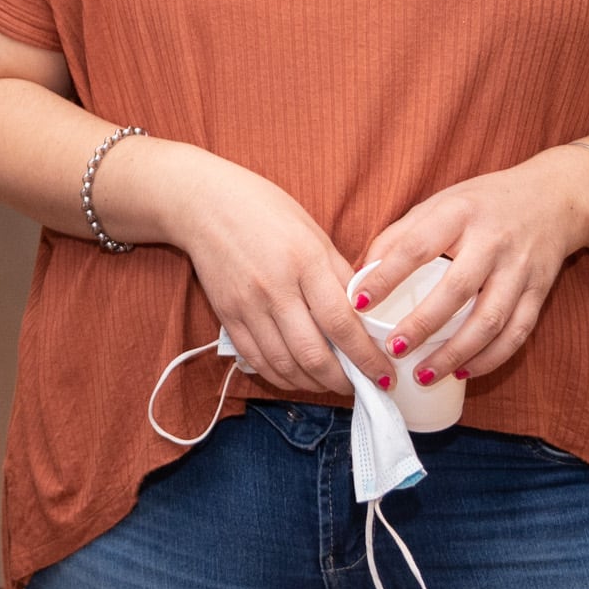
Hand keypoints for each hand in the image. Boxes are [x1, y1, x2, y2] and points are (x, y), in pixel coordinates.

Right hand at [153, 145, 390, 397]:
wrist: (204, 202)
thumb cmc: (265, 210)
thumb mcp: (314, 233)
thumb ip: (339, 275)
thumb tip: (365, 315)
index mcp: (305, 261)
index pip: (342, 323)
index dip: (367, 357)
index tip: (384, 373)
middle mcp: (276, 288)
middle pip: (313, 354)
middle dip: (343, 380)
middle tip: (361, 385)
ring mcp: (248, 305)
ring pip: (285, 365)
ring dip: (313, 384)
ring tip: (332, 383)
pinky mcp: (227, 316)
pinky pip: (257, 360)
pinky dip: (281, 376)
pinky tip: (298, 376)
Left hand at [356, 150, 588, 384]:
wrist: (554, 198)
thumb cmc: (482, 204)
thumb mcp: (440, 204)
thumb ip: (401, 235)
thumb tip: (360, 275)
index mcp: (459, 214)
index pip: (417, 247)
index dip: (386, 277)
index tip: (358, 305)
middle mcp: (492, 242)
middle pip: (456, 290)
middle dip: (423, 325)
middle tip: (393, 351)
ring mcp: (519, 269)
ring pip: (489, 320)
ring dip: (456, 353)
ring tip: (423, 375)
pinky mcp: (540, 292)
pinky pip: (517, 333)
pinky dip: (490, 358)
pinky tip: (463, 372)